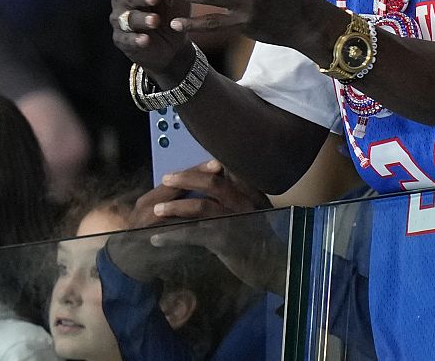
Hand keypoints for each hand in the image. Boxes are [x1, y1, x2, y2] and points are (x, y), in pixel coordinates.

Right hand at [111, 0, 194, 76]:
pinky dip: (135, 40)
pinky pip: (126, 40)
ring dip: (140, 19)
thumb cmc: (173, 12)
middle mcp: (123, 1)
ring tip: (155, 21)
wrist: (172, 45)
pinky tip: (145, 40)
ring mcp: (120, 22)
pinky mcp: (121, 41)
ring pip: (127, 19)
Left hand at [138, 161, 287, 294]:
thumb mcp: (258, 212)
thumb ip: (242, 196)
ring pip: (201, 206)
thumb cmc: (264, 241)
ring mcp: (235, 220)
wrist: (278, 269)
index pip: (226, 171)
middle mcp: (245, 202)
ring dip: (175, 207)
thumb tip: (220, 181)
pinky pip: (194, 234)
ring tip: (156, 210)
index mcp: (251, 193)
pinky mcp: (226, 241)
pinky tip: (158, 239)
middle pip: (212, 182)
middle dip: (186, 178)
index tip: (186, 167)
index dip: (203, 166)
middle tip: (167, 178)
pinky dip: (173, 235)